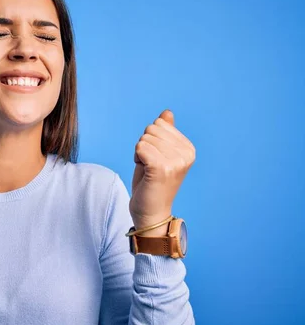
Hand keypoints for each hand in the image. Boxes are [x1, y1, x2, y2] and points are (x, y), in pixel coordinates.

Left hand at [130, 110, 195, 235]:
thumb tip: (167, 112)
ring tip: (148, 170)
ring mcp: (175, 161)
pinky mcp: (161, 168)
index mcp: (188, 148)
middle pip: (151, 129)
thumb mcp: (159, 153)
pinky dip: (136, 158)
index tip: (155, 159)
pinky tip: (144, 171)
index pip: (159, 123)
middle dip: (144, 146)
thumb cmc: (152, 182)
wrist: (151, 211)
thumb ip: (165, 132)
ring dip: (140, 154)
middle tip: (150, 166)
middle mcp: (186, 154)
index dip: (150, 139)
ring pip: (143, 139)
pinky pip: (140, 148)